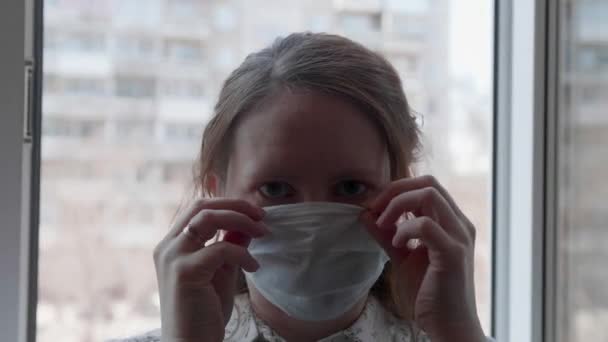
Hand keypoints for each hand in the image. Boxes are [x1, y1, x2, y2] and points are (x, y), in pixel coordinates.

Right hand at [153, 198, 268, 341]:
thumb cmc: (204, 312)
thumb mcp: (221, 271)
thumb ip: (230, 246)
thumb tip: (247, 225)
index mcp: (172, 244)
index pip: (198, 208)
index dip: (228, 204)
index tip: (254, 212)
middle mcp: (167, 246)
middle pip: (202, 206)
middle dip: (236, 205)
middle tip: (262, 215)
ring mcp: (173, 257)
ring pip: (208, 218)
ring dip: (241, 221)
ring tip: (262, 233)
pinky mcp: (185, 271)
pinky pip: (221, 248)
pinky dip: (243, 254)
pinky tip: (253, 267)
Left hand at [361, 175, 484, 340]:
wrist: (449, 326)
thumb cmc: (429, 293)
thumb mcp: (403, 257)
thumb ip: (388, 235)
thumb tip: (365, 213)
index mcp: (451, 221)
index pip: (426, 185)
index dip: (397, 189)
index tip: (375, 207)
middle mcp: (460, 224)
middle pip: (428, 182)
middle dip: (395, 191)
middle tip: (375, 209)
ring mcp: (459, 236)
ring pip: (428, 194)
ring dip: (397, 205)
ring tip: (384, 225)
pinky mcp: (453, 254)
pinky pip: (426, 225)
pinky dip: (405, 229)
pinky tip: (397, 244)